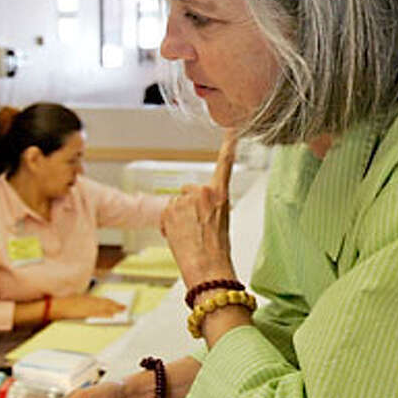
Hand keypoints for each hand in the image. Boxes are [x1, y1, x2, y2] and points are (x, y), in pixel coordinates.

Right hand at [52, 294, 126, 320]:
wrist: (51, 304)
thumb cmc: (59, 302)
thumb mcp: (72, 300)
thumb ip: (80, 303)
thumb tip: (84, 307)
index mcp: (84, 297)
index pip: (100, 299)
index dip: (109, 302)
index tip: (116, 303)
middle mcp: (87, 300)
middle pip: (104, 303)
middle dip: (114, 305)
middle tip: (124, 307)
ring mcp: (86, 306)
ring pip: (103, 307)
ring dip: (113, 309)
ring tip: (121, 311)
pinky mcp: (83, 312)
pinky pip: (97, 313)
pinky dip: (105, 314)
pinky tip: (111, 316)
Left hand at [161, 130, 237, 285]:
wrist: (207, 269)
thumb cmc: (217, 250)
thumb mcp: (222, 220)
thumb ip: (210, 205)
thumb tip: (196, 206)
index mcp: (220, 194)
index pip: (225, 163)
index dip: (229, 144)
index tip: (232, 129)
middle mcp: (202, 192)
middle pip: (189, 191)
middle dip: (189, 206)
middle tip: (197, 228)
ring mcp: (184, 200)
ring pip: (176, 204)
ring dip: (178, 218)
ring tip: (190, 236)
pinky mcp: (169, 210)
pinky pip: (166, 214)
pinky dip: (169, 226)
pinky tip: (180, 239)